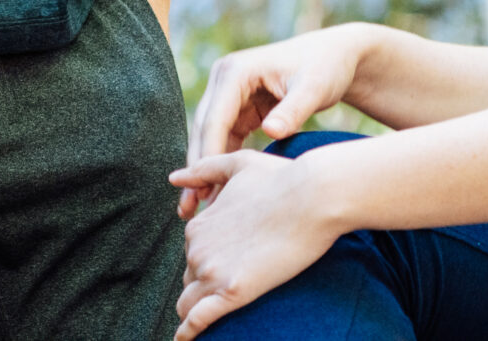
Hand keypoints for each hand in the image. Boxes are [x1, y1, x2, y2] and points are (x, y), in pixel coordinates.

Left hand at [170, 147, 342, 338]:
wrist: (313, 196)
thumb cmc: (283, 178)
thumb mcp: (238, 164)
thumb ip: (203, 170)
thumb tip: (174, 178)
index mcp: (199, 225)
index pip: (193, 254)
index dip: (209, 261)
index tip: (226, 265)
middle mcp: (198, 249)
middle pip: (191, 279)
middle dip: (204, 285)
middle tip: (226, 288)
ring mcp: (213, 271)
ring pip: (190, 302)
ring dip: (194, 311)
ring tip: (200, 322)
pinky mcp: (233, 292)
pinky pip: (198, 320)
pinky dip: (188, 332)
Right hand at [182, 24, 367, 215]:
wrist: (336, 57)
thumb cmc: (326, 68)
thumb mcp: (314, 88)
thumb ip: (293, 110)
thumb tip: (271, 132)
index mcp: (236, 71)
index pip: (214, 119)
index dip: (208, 156)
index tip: (205, 191)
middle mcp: (225, 79)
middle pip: (203, 129)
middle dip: (197, 169)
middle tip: (188, 208)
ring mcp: (229, 94)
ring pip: (209, 138)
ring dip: (204, 172)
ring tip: (193, 210)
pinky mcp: (238, 108)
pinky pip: (223, 140)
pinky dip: (220, 165)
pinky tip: (215, 195)